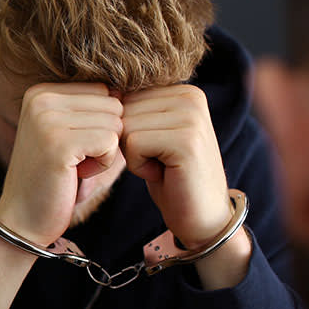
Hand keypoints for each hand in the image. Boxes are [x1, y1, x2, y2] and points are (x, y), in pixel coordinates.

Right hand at [0, 83, 123, 245]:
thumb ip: (90, 107)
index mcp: (41, 91)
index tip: (72, 146)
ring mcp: (47, 119)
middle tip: (74, 159)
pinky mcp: (59, 143)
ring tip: (73, 166)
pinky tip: (76, 174)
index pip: (103, 90)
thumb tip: (125, 89)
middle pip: (112, 104)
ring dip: (103, 152)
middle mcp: (41, 98)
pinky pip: (110, 142)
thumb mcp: (66, 131)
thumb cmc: (51, 177)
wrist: (22, 219)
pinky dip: (102, 164)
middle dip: (104, 136)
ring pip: (114, 123)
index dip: (100, 123)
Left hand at [121, 85, 230, 247]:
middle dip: (130, 143)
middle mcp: (190, 96)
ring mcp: (191, 116)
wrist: (203, 218)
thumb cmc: (171, 177)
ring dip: (134, 156)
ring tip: (163, 167)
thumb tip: (105, 91)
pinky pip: (133, 145)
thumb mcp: (152, 134)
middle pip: (123, 111)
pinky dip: (139, 166)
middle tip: (160, 161)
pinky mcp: (186, 140)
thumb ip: (136, 110)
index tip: (157, 149)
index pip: (125, 98)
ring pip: (125, 128)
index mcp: (183, 90)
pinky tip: (164, 174)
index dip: (130, 131)